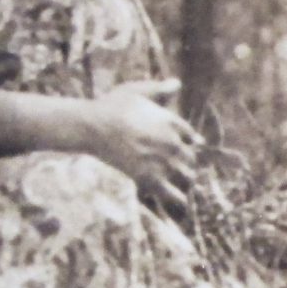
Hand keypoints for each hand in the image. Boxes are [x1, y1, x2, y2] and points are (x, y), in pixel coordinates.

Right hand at [86, 78, 200, 210]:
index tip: (186, 148)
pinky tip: (180, 203)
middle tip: (183, 171)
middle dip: (187, 164)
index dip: (189, 143)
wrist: (94, 126)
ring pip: (187, 177)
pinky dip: (179, 200)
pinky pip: (174, 195)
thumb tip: (177, 83)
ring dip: (185, 182)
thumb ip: (159, 89)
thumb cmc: (112, 106)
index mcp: (172, 122)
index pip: (192, 137)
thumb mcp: (138, 91)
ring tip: (182, 187)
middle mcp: (173, 143)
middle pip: (191, 159)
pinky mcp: (150, 179)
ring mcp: (163, 162)